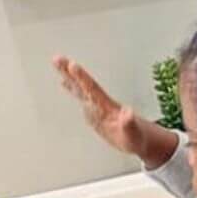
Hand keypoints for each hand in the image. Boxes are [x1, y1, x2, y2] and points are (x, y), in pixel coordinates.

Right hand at [53, 57, 178, 170]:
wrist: (139, 139)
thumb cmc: (136, 138)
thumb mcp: (133, 134)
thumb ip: (129, 124)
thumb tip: (128, 113)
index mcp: (107, 106)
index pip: (92, 89)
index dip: (82, 78)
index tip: (72, 65)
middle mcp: (100, 103)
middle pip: (82, 84)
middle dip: (70, 72)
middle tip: (57, 58)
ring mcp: (96, 106)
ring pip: (79, 88)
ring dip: (68, 76)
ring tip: (57, 63)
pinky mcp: (94, 112)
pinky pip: (80, 96)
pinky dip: (72, 88)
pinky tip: (65, 83)